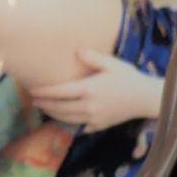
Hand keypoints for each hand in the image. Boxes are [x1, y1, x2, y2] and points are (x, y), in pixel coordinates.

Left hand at [31, 49, 161, 132]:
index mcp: (88, 89)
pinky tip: (63, 118)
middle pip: (59, 108)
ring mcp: (92, 119)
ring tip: (44, 108)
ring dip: (53, 114)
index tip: (32, 90)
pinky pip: (79, 126)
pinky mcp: (98, 126)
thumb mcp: (112, 63)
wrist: (145, 98)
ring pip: (66, 119)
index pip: (59, 92)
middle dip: (44, 104)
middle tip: (33, 100)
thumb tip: (77, 51)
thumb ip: (92, 57)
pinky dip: (68, 123)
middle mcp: (88, 106)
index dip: (44, 92)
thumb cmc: (129, 78)